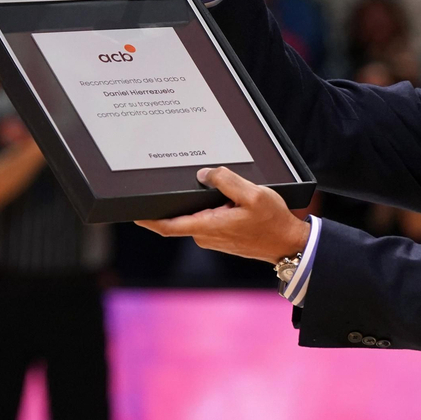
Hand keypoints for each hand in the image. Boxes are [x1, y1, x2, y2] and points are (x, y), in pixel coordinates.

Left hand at [137, 166, 310, 262]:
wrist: (288, 244)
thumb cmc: (273, 222)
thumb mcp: (254, 194)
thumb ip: (227, 181)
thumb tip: (204, 175)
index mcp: (209, 226)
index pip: (168, 226)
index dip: (148, 219)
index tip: (132, 211)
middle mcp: (206, 236)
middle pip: (182, 215)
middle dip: (182, 200)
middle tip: (187, 183)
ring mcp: (213, 238)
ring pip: (197, 216)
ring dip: (202, 204)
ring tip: (222, 192)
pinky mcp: (221, 237)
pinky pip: (208, 220)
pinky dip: (211, 209)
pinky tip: (228, 201)